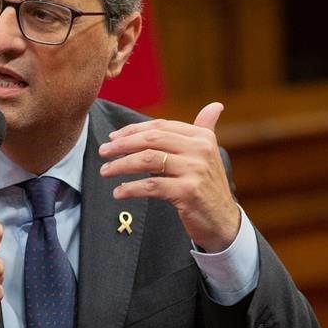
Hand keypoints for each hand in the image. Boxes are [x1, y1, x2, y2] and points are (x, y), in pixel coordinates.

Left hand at [98, 102, 240, 251]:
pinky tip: (118, 192)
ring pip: (148, 160)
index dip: (133, 130)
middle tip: (103, 152)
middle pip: (152, 139)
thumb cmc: (209, 186)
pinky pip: (151, 185)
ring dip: (121, 165)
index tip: (113, 138)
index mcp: (202, 137)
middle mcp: (200, 149)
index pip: (160, 126)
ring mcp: (194, 170)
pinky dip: (131, 188)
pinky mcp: (187, 192)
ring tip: (105, 171)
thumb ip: (206, 129)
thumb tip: (216, 105)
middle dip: (122, 144)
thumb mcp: (209, 155)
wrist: (223, 221)